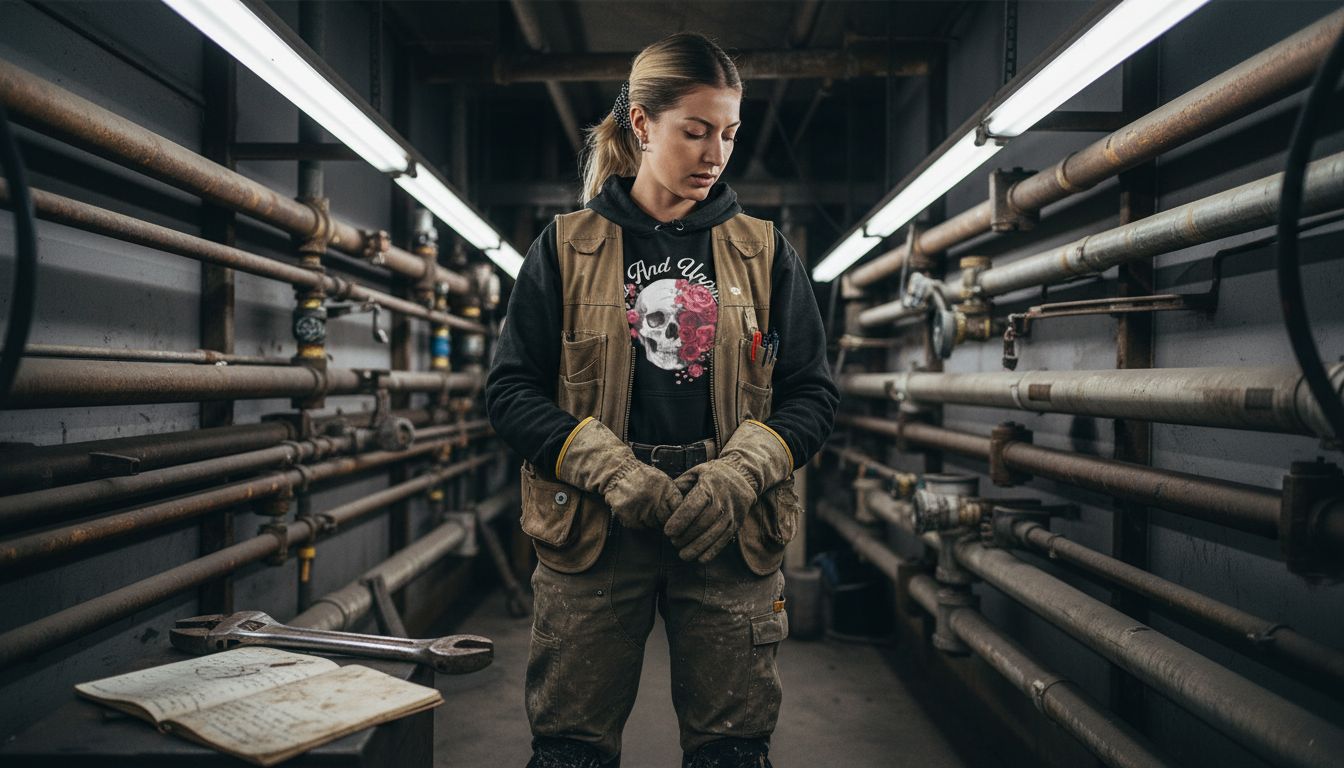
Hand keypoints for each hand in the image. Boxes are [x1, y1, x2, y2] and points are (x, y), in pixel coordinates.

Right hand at [556, 418, 681, 529]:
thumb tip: (685, 509)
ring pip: (654, 525)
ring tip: (645, 508)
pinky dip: (639, 522)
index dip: (676, 513)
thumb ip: (673, 493)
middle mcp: (655, 501)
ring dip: (652, 520)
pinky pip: (640, 526)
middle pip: (667, 520)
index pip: (678, 510)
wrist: (618, 473)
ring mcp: (642, 511)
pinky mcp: (630, 518)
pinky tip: (636, 510)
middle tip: (659, 514)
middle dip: (665, 519)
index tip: (673, 513)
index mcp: (666, 490)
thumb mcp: (662, 479)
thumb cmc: (642, 476)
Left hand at [663, 459, 754, 561]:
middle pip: (703, 523)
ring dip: (697, 547)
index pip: (693, 506)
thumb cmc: (711, 475)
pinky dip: (712, 552)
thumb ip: (679, 486)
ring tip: (683, 554)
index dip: (680, 520)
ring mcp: (731, 514)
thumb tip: (665, 502)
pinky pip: (724, 540)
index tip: (667, 532)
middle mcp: (722, 500)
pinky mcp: (736, 524)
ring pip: (713, 534)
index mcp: (709, 486)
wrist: (742, 476)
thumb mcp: (695, 473)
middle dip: (686, 536)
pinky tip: (700, 559)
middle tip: (673, 542)